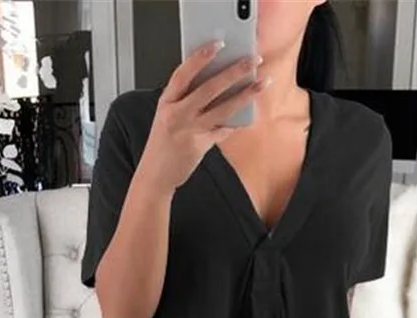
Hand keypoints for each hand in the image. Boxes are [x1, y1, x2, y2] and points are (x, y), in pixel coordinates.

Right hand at [135, 40, 270, 195]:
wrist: (156, 175)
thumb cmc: (162, 145)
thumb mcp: (166, 117)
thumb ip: (184, 101)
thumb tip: (214, 85)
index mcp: (166, 102)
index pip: (183, 74)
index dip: (200, 57)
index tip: (218, 44)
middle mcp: (177, 115)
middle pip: (209, 88)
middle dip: (233, 72)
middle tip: (252, 61)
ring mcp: (189, 130)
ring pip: (222, 108)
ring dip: (245, 95)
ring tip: (260, 84)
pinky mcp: (200, 145)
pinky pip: (223, 130)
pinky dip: (234, 123)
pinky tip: (246, 116)